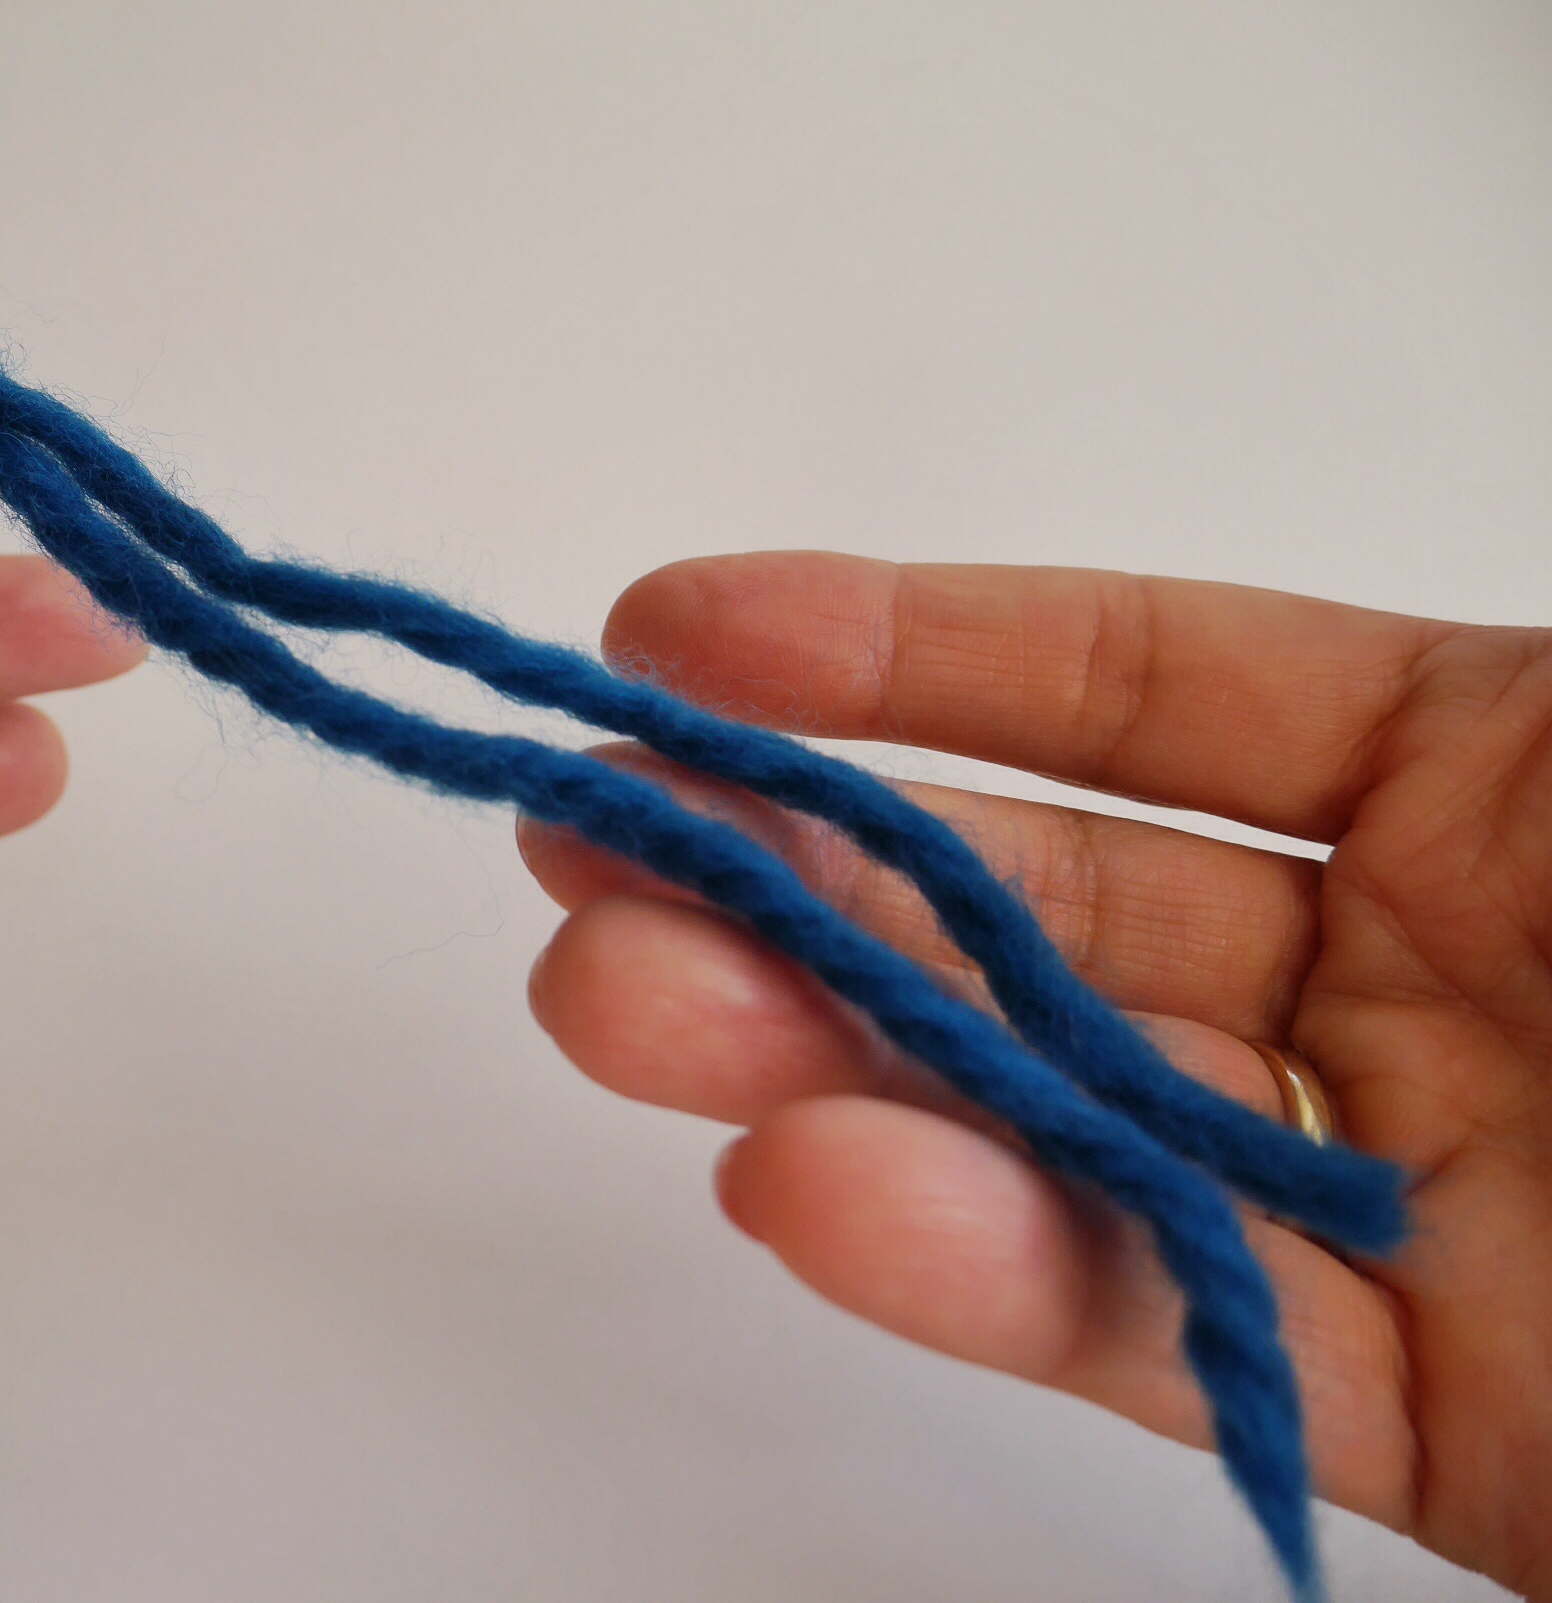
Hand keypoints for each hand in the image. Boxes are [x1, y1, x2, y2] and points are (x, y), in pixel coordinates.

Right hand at [519, 552, 1551, 1597]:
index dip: (906, 650)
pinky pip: (1172, 1333)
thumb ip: (1432, 689)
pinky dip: (987, 1271)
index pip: (1144, 693)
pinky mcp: (1419, 1419)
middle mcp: (1399, 983)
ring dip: (823, 1066)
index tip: (677, 638)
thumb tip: (1089, 631)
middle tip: (588, 853)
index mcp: (1481, 787)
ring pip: (1050, 1127)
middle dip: (795, 875)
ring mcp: (1382, 1202)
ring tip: (628, 1011)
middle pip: (1034, 916)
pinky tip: (809, 1189)